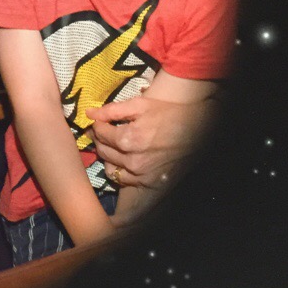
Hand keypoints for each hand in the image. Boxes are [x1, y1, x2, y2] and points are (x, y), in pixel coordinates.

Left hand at [87, 97, 214, 189]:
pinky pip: (121, 179)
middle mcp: (132, 160)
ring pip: (109, 166)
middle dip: (99, 138)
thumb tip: (89, 112)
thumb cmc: (168, 113)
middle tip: (103, 130)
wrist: (197, 130)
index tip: (99, 120)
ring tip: (113, 144)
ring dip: (107, 154)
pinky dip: (117, 168)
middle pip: (103, 150)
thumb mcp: (140, 105)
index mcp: (129, 139)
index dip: (97, 124)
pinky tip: (123, 158)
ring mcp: (140, 174)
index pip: (100, 133)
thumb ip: (112, 110)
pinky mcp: (148, 182)